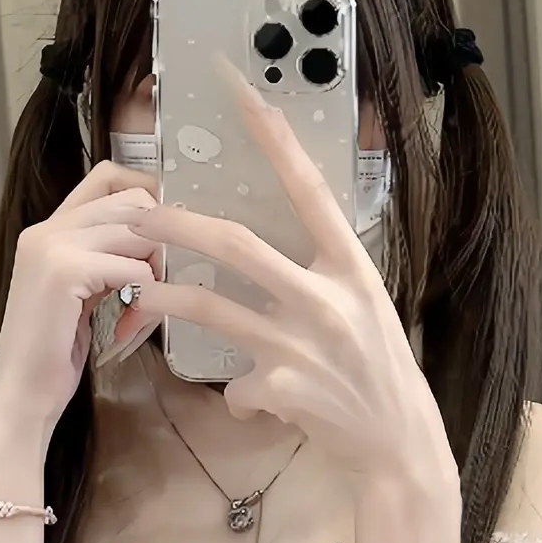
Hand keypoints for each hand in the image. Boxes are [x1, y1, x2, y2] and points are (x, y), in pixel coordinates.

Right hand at [0, 162, 160, 444]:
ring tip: (139, 312)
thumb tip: (160, 240)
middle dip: (159, 241)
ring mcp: (51, 246)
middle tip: (155, 285)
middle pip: (133, 202)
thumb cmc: (57, 354)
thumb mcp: (85, 294)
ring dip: (154, 273)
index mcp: (48, 229)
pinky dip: (144, 299)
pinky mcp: (62, 271)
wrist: (22, 396)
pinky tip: (128, 325)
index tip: (168, 229)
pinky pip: (133, 269)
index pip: (107, 177)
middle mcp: (46, 228)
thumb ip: (107, 259)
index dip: (146, 193)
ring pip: (139, 233)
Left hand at [139, 75, 457, 505]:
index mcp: (353, 269)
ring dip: (168, 297)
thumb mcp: (366, 310)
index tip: (248, 98)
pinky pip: (235, 384)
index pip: (311, 193)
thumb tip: (271, 251)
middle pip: (238, 245)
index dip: (278, 144)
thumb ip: (324, 277)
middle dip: (182, 224)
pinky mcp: (284, 389)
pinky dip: (238, 395)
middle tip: (143, 213)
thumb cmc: (380, 372)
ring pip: (212, 309)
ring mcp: (303, 344)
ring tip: (141, 291)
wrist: (400, 444)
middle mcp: (328, 299)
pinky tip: (252, 405)